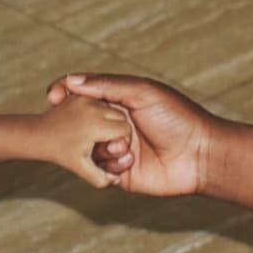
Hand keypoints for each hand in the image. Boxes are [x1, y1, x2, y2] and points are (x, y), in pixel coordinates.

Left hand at [39, 93, 132, 187]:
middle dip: (118, 128)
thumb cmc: (60, 153)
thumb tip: (117, 179)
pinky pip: (101, 101)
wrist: (38, 134)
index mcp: (96, 126)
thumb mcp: (81, 169)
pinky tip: (90, 123)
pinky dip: (100, 111)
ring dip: (110, 119)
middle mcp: (93, 108)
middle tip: (105, 140)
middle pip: (122, 116)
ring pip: (113, 107)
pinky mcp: (81, 95)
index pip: (125, 129)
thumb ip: (101, 178)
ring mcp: (86, 99)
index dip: (121, 140)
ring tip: (97, 131)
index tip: (109, 147)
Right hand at [46, 74, 214, 195]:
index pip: (84, 94)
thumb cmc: (177, 118)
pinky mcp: (122, 173)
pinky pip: (100, 170)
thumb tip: (72, 79)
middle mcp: (116, 124)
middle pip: (81, 122)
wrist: (201, 156)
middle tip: (74, 124)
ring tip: (125, 147)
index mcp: (120, 101)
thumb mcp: (143, 93)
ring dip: (101, 147)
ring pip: (88, 148)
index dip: (65, 93)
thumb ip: (108, 85)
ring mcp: (118, 148)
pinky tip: (130, 161)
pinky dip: (109, 165)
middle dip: (75, 124)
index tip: (51, 97)